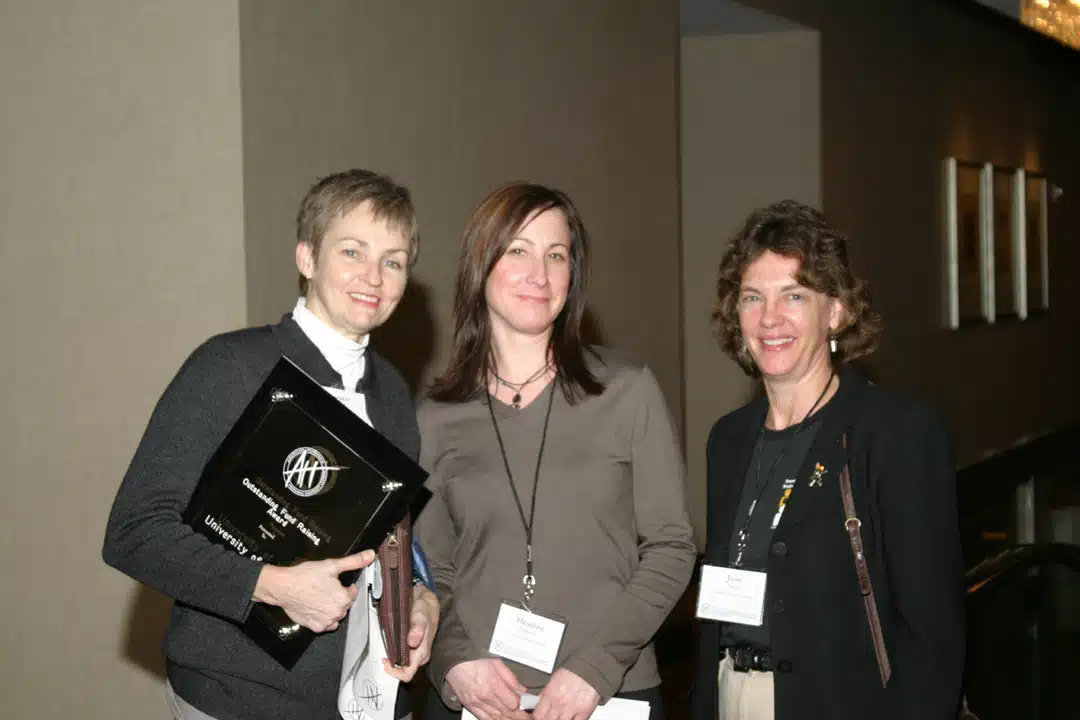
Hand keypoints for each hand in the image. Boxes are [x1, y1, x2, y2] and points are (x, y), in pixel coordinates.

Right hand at [252, 550, 375, 632]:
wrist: (283, 587)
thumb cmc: (305, 576)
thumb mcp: (332, 565)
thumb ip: (354, 561)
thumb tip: (371, 555)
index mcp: (343, 598)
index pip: (353, 593)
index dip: (345, 587)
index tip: (336, 582)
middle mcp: (337, 613)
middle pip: (345, 605)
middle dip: (339, 597)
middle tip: (326, 588)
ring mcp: (325, 622)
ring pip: (336, 615)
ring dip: (333, 608)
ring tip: (321, 597)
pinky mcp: (315, 627)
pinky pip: (326, 625)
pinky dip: (324, 618)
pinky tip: (316, 607)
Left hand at [383, 584, 439, 681]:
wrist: (427, 602)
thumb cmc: (425, 609)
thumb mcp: (422, 615)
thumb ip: (418, 628)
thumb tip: (412, 642)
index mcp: (422, 652)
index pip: (408, 673)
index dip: (395, 672)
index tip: (385, 660)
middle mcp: (419, 655)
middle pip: (403, 671)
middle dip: (391, 666)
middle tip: (382, 655)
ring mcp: (416, 652)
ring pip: (402, 663)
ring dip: (392, 659)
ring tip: (385, 649)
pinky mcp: (412, 647)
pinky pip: (402, 655)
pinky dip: (394, 653)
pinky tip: (390, 645)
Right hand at [446, 659, 530, 719]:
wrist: (455, 663)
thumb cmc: (475, 660)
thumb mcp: (497, 663)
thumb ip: (511, 678)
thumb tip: (521, 690)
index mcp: (494, 684)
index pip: (513, 703)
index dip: (521, 704)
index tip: (525, 703)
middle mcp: (485, 696)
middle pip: (506, 713)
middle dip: (518, 716)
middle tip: (526, 717)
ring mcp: (477, 703)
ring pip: (496, 718)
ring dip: (508, 719)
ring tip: (515, 718)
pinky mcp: (470, 706)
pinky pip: (484, 718)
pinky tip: (501, 719)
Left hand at [533, 669, 599, 719]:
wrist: (589, 667)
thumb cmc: (573, 670)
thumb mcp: (553, 679)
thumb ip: (545, 693)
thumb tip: (539, 701)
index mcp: (550, 694)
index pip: (538, 715)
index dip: (539, 716)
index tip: (541, 715)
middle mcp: (559, 704)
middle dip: (549, 718)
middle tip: (552, 715)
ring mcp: (571, 709)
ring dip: (561, 719)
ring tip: (563, 713)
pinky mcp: (584, 712)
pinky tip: (572, 716)